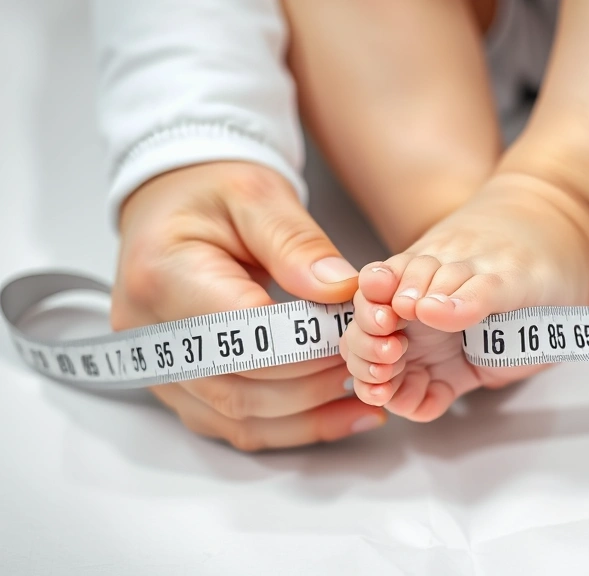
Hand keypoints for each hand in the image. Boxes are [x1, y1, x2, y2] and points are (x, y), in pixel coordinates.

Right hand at [113, 161, 386, 450]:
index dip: (307, 345)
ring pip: (240, 418)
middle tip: (372, 364)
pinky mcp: (180, 386)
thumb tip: (341, 290)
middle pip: (241, 387)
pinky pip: (235, 425)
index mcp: (162, 276)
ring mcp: (159, 366)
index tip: (357, 334)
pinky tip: (341, 412)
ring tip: (368, 393)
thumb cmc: (212, 195)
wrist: (175, 203)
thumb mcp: (259, 196)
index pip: (243, 335)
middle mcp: (147, 331)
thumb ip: (297, 243)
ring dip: (311, 415)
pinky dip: (293, 426)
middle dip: (315, 383)